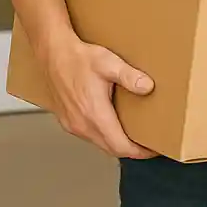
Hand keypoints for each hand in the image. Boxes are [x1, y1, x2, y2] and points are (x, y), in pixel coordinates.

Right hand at [40, 33, 156, 159]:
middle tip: (149, 144)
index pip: (119, 145)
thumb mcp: (109, 63)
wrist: (53, 55)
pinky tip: (114, 127)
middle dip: (131, 150)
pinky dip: (105, 137)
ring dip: (117, 144)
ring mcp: (73, 124)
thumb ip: (130, 76)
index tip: (153, 150)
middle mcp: (81, 124)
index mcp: (94, 114)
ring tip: (135, 137)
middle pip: (111, 149)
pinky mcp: (68, 121)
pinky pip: (90, 136)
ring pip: (99, 144)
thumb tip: (147, 87)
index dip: (139, 151)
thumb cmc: (78, 59)